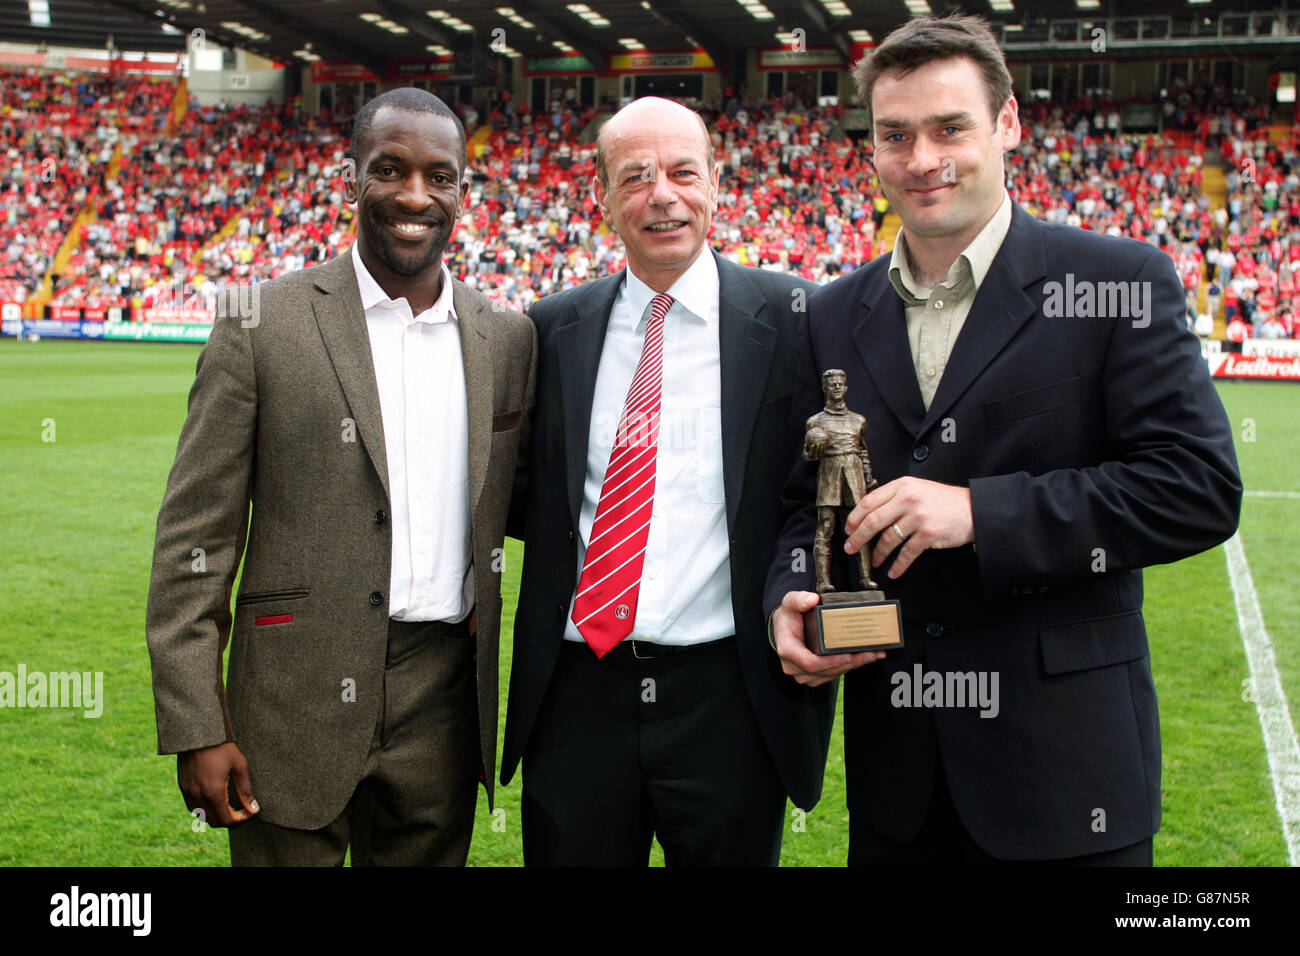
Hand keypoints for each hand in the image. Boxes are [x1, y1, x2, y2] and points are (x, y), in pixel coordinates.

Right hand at [177, 741, 258, 827]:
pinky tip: (214, 798)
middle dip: (229, 819)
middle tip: (240, 809)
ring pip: (201, 816)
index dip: (240, 820)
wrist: (198, 734)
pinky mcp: (182, 787)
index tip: (249, 811)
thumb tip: (254, 809)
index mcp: (213, 792)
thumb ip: (246, 790)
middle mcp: (198, 796)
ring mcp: (188, 792)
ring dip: (215, 815)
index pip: (226, 820)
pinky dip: (204, 808)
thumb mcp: (240, 766)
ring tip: (228, 804)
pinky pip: (192, 807)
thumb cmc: (222, 748)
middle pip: (214, 821)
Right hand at [772, 591, 884, 687]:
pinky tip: (862, 658)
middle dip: (849, 663)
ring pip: (830, 675)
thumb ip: (799, 599)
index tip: (847, 656)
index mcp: (788, 649)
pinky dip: (848, 668)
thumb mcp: (789, 602)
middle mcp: (793, 665)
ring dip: (852, 666)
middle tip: (869, 654)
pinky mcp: (812, 676)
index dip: (830, 662)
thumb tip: (812, 600)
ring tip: (871, 655)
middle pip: (824, 671)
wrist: (784, 627)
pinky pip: (831, 676)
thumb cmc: (788, 616)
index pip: (810, 662)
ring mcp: (803, 673)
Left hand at [844, 477, 973, 578]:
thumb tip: (869, 514)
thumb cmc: (944, 500)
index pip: (868, 501)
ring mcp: (918, 517)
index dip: (854, 518)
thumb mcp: (917, 488)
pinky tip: (893, 571)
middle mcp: (907, 500)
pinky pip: (906, 554)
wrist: (972, 508)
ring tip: (875, 561)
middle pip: (873, 521)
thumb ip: (895, 497)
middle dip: (858, 538)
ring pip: (888, 539)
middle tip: (851, 548)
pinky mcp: (928, 535)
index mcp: (901, 486)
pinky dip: (898, 565)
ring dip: (878, 554)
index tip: (849, 529)